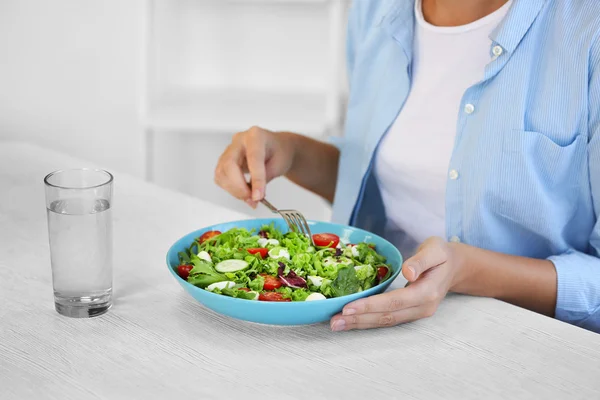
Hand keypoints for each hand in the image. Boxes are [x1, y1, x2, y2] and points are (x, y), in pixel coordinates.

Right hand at [214, 126, 295, 207]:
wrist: (276, 148)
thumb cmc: (279, 152)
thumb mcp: (280, 164)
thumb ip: (265, 178)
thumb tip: (254, 195)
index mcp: (255, 136)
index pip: (253, 158)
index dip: (256, 179)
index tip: (258, 196)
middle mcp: (239, 140)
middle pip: (230, 164)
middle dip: (239, 187)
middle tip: (252, 199)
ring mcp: (229, 150)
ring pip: (222, 173)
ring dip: (234, 190)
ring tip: (250, 198)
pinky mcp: (224, 161)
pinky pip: (220, 177)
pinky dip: (230, 189)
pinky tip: (243, 192)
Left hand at [330, 237, 466, 330]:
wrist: (455, 266)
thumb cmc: (442, 254)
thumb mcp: (435, 250)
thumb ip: (421, 261)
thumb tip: (408, 272)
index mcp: (427, 292)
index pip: (395, 301)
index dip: (370, 306)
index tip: (348, 307)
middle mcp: (422, 307)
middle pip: (386, 317)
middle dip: (359, 320)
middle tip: (334, 322)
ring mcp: (416, 313)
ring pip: (385, 322)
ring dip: (360, 324)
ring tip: (337, 324)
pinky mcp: (409, 313)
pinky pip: (387, 319)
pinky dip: (367, 320)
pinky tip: (351, 320)